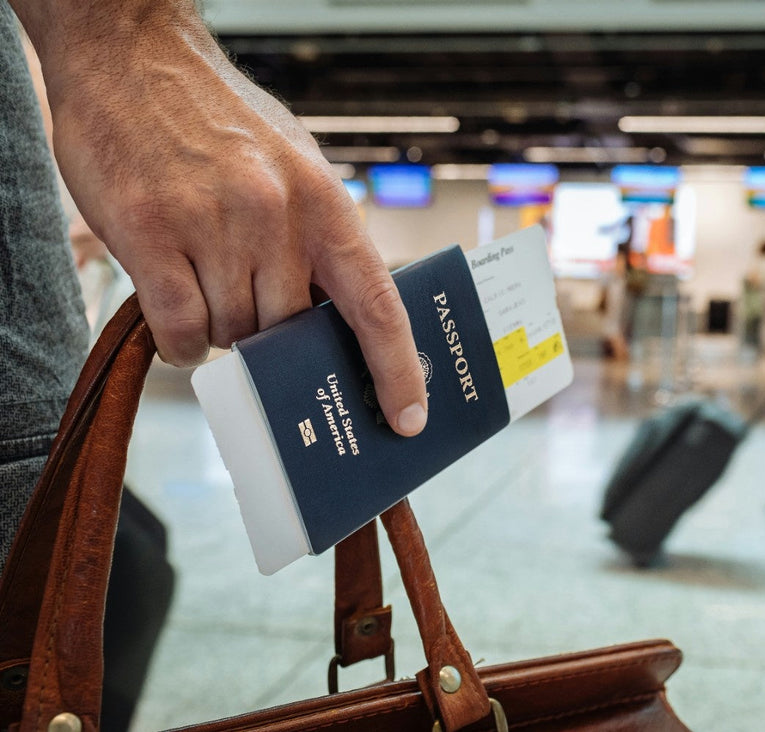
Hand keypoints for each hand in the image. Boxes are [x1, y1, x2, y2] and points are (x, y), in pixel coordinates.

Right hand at [36, 9, 426, 434]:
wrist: (132, 56)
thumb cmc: (221, 119)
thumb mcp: (295, 167)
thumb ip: (318, 240)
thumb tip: (336, 315)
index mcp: (325, 202)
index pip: (377, 305)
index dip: (398, 370)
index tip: (408, 418)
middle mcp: (276, 215)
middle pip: (288, 329)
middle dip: (272, 334)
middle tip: (251, 301)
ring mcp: (213, 224)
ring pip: (234, 333)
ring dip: (222, 326)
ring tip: (203, 277)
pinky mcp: (151, 233)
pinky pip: (181, 329)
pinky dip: (181, 340)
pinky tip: (175, 312)